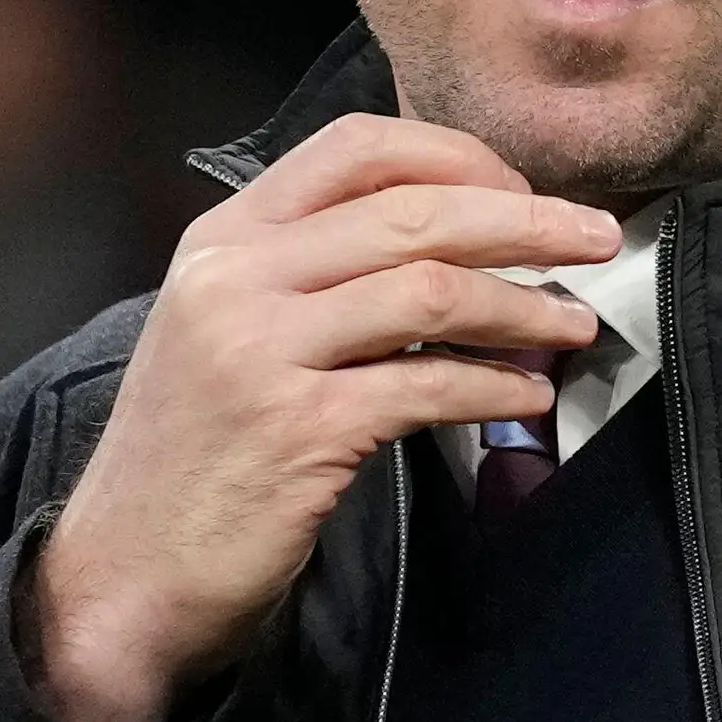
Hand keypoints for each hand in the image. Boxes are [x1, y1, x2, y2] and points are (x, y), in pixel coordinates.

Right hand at [29, 113, 617, 721]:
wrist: (124, 574)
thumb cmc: (194, 456)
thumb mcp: (227, 332)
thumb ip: (310, 274)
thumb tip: (452, 236)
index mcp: (222, 239)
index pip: (355, 147)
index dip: (457, 157)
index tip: (522, 190)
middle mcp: (234, 278)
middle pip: (412, 211)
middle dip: (525, 220)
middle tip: (598, 238)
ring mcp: (261, 352)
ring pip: (429, 289)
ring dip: (523, 304)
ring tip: (575, 325)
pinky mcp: (298, 431)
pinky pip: (428, 385)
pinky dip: (495, 386)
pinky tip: (528, 397)